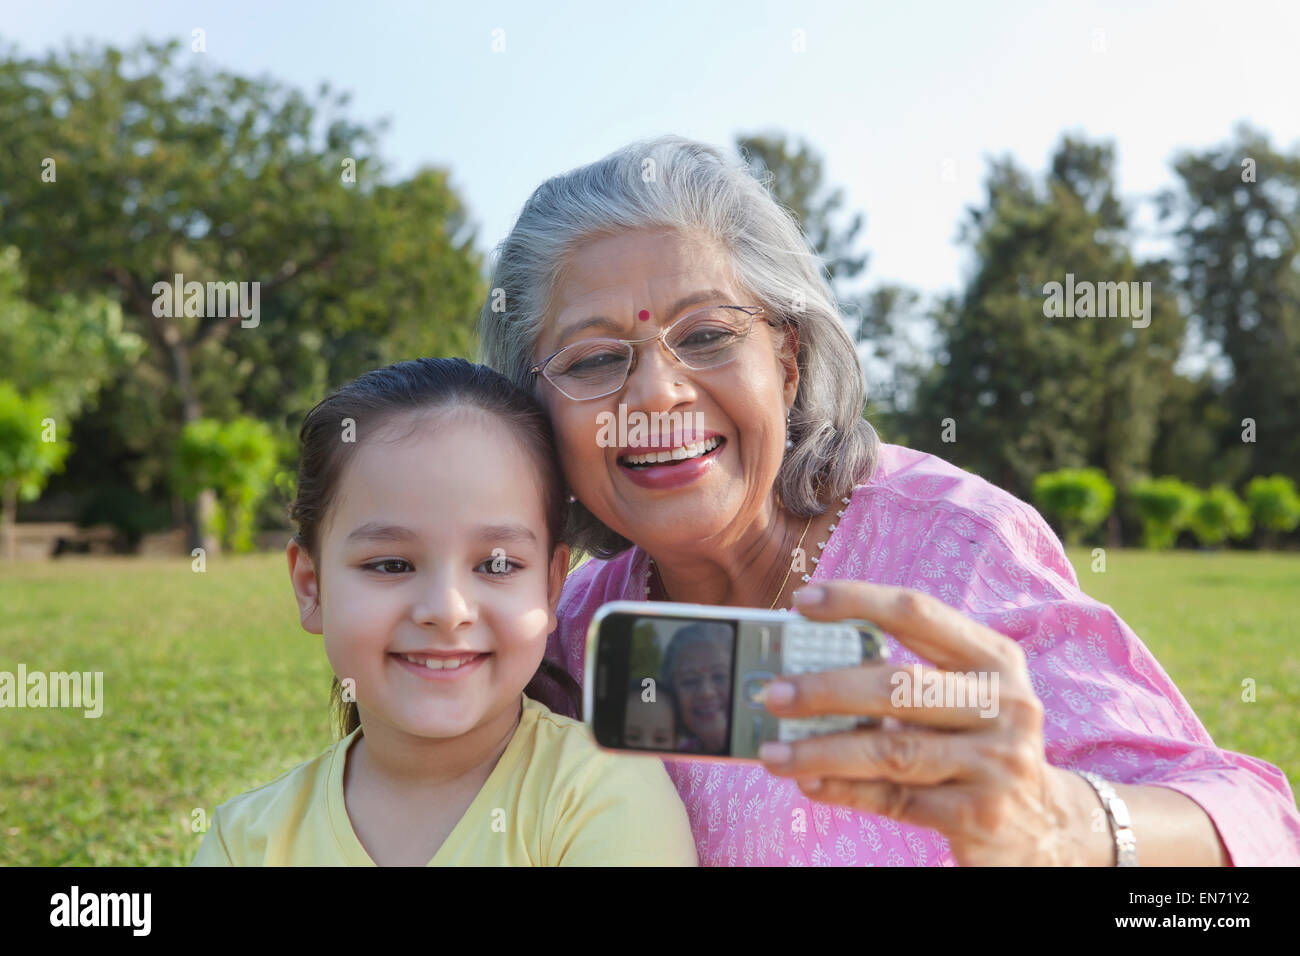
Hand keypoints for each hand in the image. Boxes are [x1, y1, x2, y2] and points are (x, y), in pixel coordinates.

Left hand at [758, 580, 1082, 865]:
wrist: (1050, 825)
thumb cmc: (981, 743)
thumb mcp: (964, 699)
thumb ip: (903, 677)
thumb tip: (807, 668)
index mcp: (995, 659)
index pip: (918, 612)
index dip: (857, 601)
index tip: (801, 601)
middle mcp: (1003, 705)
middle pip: (898, 685)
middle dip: (826, 689)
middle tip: (772, 694)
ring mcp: (996, 763)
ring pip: (891, 750)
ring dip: (821, 751)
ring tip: (772, 753)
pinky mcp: (980, 815)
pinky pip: (895, 799)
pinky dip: (843, 790)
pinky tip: (808, 784)